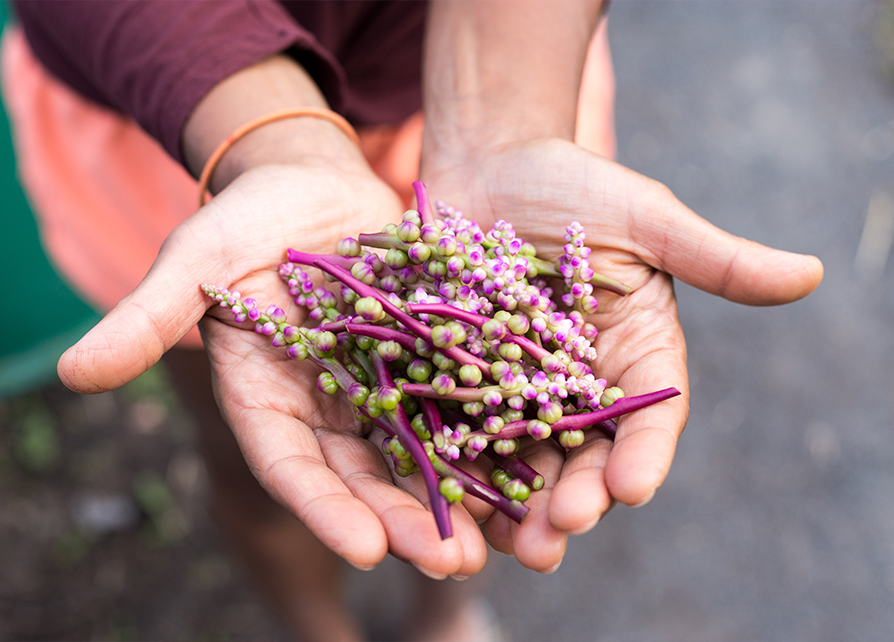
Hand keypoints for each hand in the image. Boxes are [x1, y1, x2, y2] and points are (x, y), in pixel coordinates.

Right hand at [57, 161, 489, 576]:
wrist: (314, 181)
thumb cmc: (245, 217)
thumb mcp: (194, 259)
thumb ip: (145, 317)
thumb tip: (71, 374)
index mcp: (265, 398)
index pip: (291, 465)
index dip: (325, 508)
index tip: (367, 548)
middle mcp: (322, 407)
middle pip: (363, 475)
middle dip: (404, 518)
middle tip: (451, 560)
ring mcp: (378, 387)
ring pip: (418, 453)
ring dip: (458, 496)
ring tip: (500, 540)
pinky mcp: (425, 359)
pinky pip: (462, 403)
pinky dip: (493, 436)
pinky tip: (530, 468)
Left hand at [420, 138, 822, 568]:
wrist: (492, 162)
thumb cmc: (576, 184)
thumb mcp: (647, 219)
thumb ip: (716, 258)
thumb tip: (810, 274)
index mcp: (635, 354)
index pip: (650, 415)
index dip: (644, 454)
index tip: (630, 488)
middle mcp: (582, 382)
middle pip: (586, 453)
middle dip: (577, 497)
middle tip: (558, 533)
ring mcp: (519, 385)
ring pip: (525, 458)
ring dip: (518, 506)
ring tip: (508, 545)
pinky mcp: (462, 379)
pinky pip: (462, 429)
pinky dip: (459, 466)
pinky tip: (450, 500)